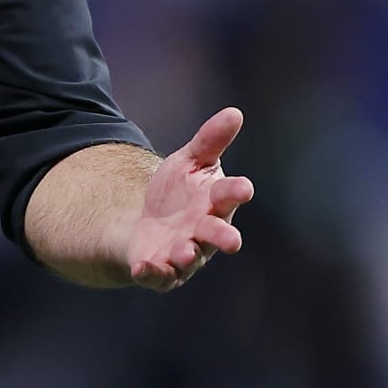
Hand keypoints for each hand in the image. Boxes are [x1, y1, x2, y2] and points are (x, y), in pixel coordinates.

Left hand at [128, 107, 253, 292]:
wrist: (147, 223)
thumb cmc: (179, 192)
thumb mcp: (189, 161)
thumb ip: (210, 141)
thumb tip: (235, 112)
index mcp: (215, 202)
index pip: (229, 196)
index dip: (236, 192)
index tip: (243, 188)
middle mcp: (204, 232)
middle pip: (217, 235)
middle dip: (222, 236)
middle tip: (233, 240)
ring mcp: (184, 254)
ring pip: (189, 258)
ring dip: (186, 255)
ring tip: (182, 250)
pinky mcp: (162, 270)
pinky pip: (158, 275)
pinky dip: (152, 272)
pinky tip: (143, 267)